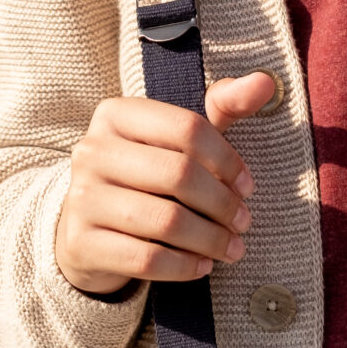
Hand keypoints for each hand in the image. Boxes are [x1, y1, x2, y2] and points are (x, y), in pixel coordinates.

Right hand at [53, 73, 274, 295]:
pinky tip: (202, 266)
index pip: (187, 128)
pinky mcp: (81, 243)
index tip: (247, 186)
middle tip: (244, 222)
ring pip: (165, 221)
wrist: (88, 228)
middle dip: (222, 204)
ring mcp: (81, 198)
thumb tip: (265, 81)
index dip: (228, 159)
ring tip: (231, 248)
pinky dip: (184, 266)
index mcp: (115, 114)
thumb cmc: (147, 176)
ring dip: (210, 240)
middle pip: (178, 174)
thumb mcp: (179, 137)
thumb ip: (222, 106)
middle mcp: (92, 150)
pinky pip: (146, 259)